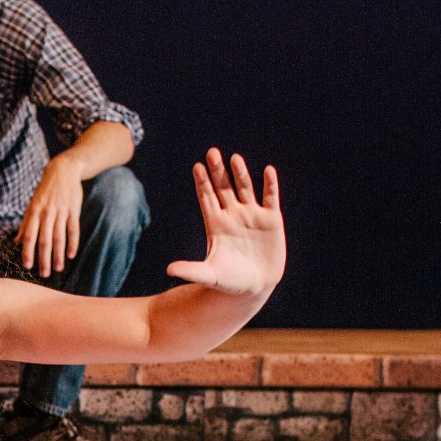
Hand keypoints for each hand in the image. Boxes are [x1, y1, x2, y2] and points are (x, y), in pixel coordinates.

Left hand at [15, 155, 84, 277]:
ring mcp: (61, 211)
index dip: (28, 251)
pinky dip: (72, 243)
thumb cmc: (45, 191)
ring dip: (58, 255)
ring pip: (59, 237)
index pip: (29, 235)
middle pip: (44, 240)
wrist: (63, 170)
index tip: (27, 266)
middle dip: (44, 259)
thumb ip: (26, 223)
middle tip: (44, 274)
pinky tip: (71, 254)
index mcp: (34, 212)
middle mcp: (46, 213)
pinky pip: (73, 229)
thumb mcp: (32, 204)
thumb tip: (17, 242)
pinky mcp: (73, 210)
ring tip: (58, 268)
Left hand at [166, 147, 285, 297]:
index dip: (202, 182)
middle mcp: (233, 214)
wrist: (255, 288)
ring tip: (234, 159)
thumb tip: (168, 270)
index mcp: (216, 223)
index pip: (207, 197)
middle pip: (223, 187)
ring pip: (245, 188)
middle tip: (212, 152)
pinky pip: (270, 197)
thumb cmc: (229, 282)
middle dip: (218, 171)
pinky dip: (270, 185)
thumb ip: (191, 270)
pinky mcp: (271, 220)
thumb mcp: (210, 276)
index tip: (197, 167)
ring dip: (240, 174)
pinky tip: (268, 171)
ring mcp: (252, 215)